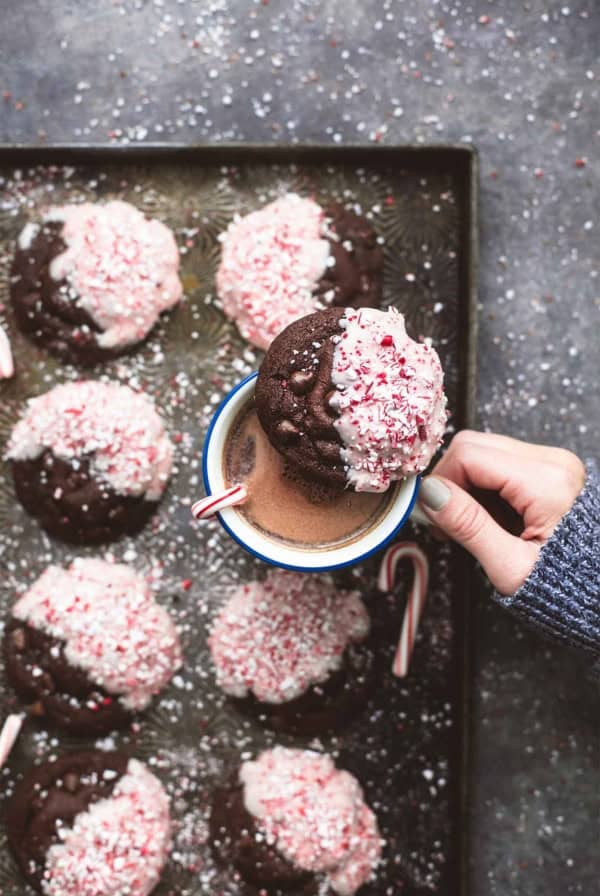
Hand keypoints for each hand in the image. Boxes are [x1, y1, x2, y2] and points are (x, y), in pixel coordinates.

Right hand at [418, 431, 585, 594]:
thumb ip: (468, 526)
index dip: (440, 482)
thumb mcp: (510, 566)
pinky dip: (483, 487)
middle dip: (450, 481)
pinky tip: (487, 517)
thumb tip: (429, 493)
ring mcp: (553, 463)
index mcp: (547, 482)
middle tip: (446, 524)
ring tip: (469, 525)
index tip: (433, 517)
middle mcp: (553, 462)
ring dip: (465, 485)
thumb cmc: (565, 588)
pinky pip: (499, 462)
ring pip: (483, 452)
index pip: (468, 455)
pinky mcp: (549, 469)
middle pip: (474, 446)